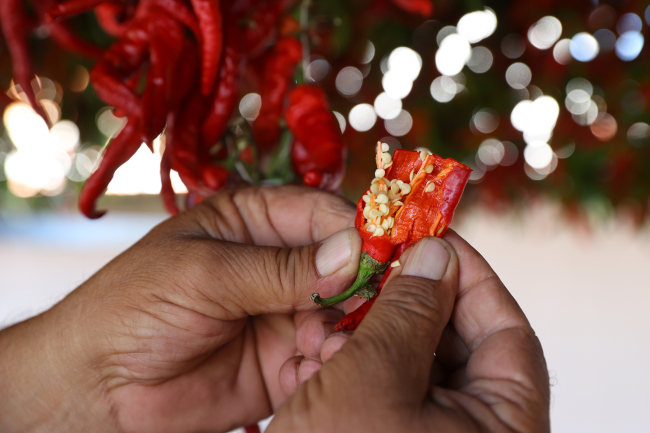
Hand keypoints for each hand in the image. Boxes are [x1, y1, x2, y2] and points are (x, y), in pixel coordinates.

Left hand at [0, 186, 362, 432]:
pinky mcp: (285, 360)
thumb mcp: (204, 274)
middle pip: (344, 265)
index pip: (322, 214)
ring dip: (349, 328)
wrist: (98, 385)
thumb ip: (279, 269)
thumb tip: (354, 252)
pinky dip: (332, 363)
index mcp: (255, 222)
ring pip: (343, 314)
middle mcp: (278, 264)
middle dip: (362, 284)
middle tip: (376, 303)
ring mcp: (284, 313)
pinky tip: (316, 368)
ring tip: (331, 342)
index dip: (358, 229)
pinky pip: (325, 358)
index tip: (387, 251)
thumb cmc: (134, 307)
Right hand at [273, 233, 549, 431]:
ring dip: (364, 335)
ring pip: (410, 364)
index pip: (506, 328)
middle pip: (455, 343)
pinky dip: (348, 368)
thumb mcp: (374, 382)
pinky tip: (310, 357)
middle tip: (363, 273)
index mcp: (504, 427)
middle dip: (402, 304)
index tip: (428, 236)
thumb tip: (437, 252)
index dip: (467, 274)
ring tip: (322, 322)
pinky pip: (380, 392)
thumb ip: (409, 311)